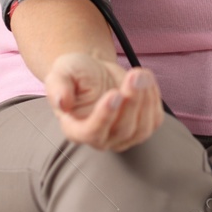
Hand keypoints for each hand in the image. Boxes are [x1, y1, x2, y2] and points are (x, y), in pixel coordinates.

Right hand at [44, 53, 163, 151]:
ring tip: (140, 73)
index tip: (115, 94)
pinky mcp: (141, 128)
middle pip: (123, 129)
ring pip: (142, 128)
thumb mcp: (61, 72)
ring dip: (146, 99)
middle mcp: (101, 139)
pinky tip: (145, 79)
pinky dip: (154, 98)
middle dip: (132, 100)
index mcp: (76, 129)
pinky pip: (154, 119)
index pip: (91, 133)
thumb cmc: (74, 74)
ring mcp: (123, 137)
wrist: (93, 73)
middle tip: (135, 75)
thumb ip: (57, 87)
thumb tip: (61, 103)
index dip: (104, 116)